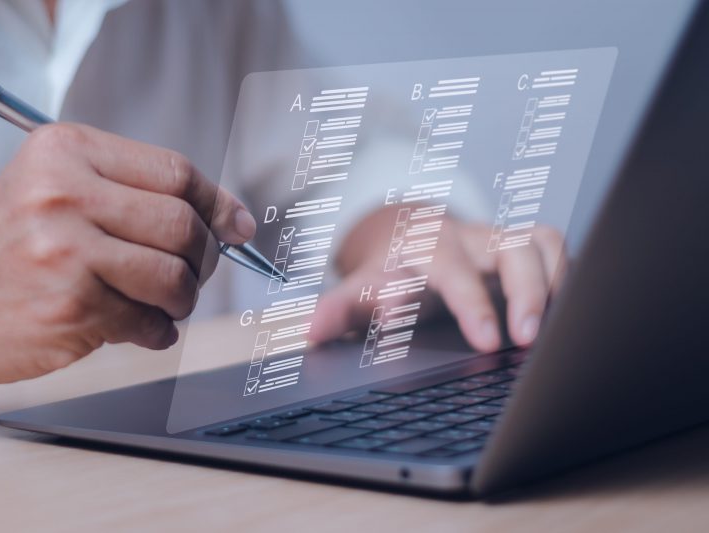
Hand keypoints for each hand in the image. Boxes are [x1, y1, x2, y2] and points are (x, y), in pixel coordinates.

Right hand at [0, 124, 254, 384]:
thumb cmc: (4, 248)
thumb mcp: (56, 191)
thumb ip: (135, 194)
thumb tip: (230, 219)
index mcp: (67, 151)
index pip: (175, 171)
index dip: (217, 204)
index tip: (237, 226)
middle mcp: (64, 192)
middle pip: (182, 224)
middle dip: (201, 260)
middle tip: (190, 276)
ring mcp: (66, 249)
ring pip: (174, 276)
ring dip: (181, 300)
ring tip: (162, 305)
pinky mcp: (71, 305)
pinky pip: (149, 321)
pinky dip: (155, 331)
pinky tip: (136, 328)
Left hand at [309, 207, 565, 351]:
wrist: (409, 235)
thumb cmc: (390, 270)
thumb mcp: (361, 289)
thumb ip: (339, 309)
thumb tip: (311, 331)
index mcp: (425, 246)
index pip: (450, 268)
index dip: (471, 302)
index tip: (487, 341)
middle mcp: (466, 238)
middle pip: (509, 246)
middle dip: (525, 291)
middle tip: (525, 340)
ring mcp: (497, 240)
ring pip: (540, 241)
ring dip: (553, 283)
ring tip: (550, 332)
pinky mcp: (522, 246)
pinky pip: (555, 247)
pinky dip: (566, 275)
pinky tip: (562, 312)